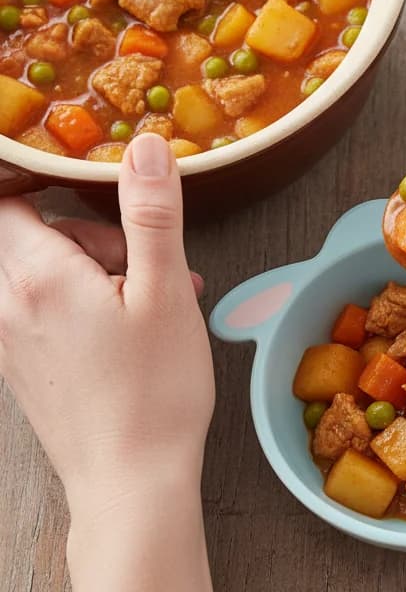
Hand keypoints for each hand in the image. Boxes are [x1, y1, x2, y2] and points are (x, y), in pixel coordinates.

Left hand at [0, 134, 213, 589]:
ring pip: (34, 270)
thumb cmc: (153, 391)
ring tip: (149, 292)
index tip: (85, 177)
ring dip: (88, 264)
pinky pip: (37, 306)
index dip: (37, 177)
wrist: (131, 484)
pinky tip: (131, 322)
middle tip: (140, 254)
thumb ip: (151, 213)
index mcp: (37, 277)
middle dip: (85, 229)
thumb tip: (144, 147)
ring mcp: (9, 340)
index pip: (6, 200)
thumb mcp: (165, 290)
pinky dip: (79, 297)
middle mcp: (6, 305)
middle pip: (26, 232)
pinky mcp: (21, 365)